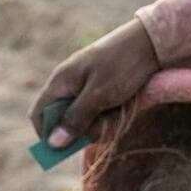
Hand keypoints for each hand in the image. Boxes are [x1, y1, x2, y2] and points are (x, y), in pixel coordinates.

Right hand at [31, 20, 163, 150]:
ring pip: (85, 121)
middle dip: (85, 128)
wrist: (151, 43)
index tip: (67, 147)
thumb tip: (52, 143)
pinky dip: (111, 115)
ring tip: (119, 109)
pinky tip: (124, 105)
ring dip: (102, 123)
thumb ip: (76, 118)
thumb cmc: (122, 65)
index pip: (39, 115)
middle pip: (65, 122)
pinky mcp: (101, 93)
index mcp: (60, 82)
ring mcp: (85, 90)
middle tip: (106, 121)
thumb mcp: (99, 95)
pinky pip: (99, 114)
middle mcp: (69, 86)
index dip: (48, 134)